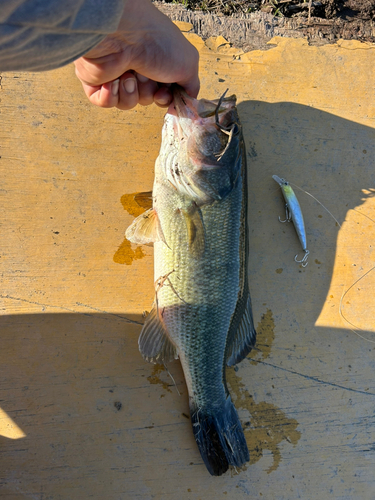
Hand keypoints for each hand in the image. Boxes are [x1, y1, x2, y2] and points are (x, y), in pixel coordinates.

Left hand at [74, 0, 199, 109]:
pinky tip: (113, 80)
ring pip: (127, 103)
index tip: (165, 94)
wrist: (122, 34)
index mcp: (157, 61)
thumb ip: (191, 87)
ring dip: (131, 93)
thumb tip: (188, 101)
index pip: (163, 92)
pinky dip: (111, 96)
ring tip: (128, 75)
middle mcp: (137, 66)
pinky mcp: (96, 80)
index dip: (165, 98)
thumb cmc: (156, 43)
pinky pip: (105, 103)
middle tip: (146, 77)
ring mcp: (116, 73)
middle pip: (146, 99)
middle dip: (148, 93)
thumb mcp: (189, 65)